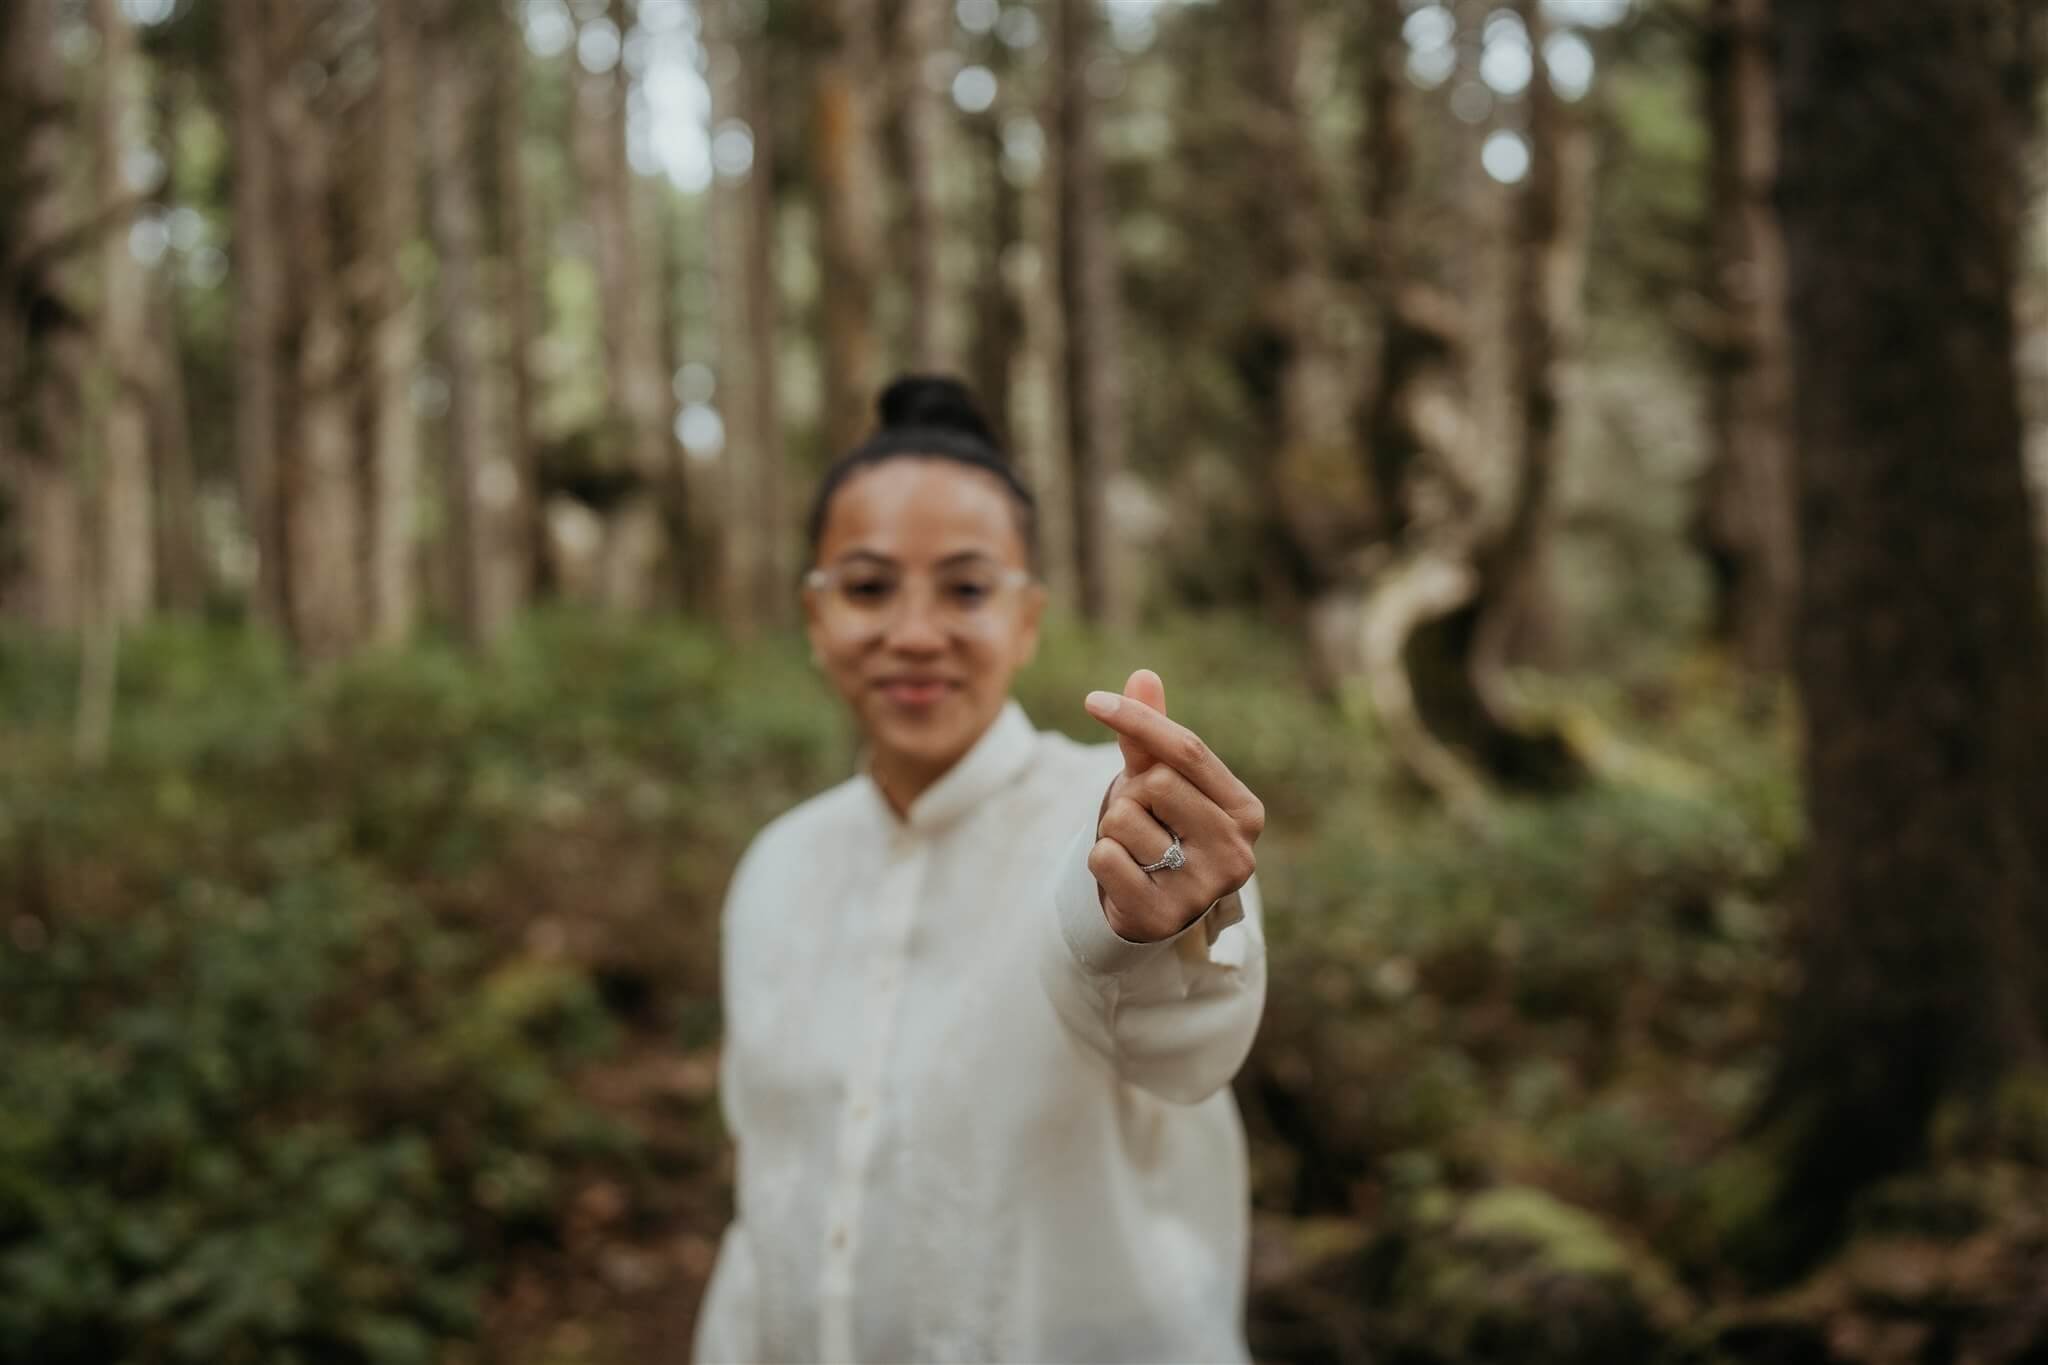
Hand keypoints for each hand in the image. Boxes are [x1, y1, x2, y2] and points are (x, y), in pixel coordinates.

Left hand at [1083, 669, 1265, 943]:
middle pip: (1156, 782)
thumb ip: (1150, 735)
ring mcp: (1202, 890)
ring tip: (1136, 850)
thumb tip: (1143, 676)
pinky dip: (1101, 859)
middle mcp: (1236, 853)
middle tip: (1145, 820)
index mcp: (1247, 812)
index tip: (1093, 700)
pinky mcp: (1161, 918)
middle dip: (1134, 792)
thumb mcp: (1160, 780)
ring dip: (1114, 828)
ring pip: (1123, 820)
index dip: (1138, 719)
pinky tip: (1124, 875)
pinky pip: (1104, 857)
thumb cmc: (1165, 829)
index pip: (1189, 750)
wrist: (1156, 904)